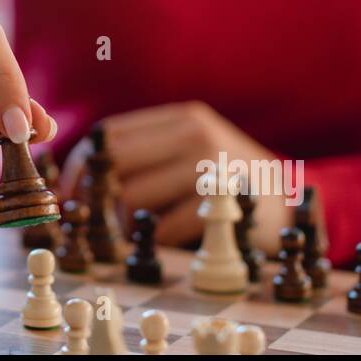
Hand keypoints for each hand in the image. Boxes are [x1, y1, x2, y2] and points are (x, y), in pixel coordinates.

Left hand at [59, 102, 291, 253]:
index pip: (111, 133)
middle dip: (93, 193)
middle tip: (86, 217)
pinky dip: (151, 239)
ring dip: (121, 222)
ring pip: (134, 196)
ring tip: (128, 230)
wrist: (292, 201)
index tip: (67, 190)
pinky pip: (163, 227)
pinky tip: (157, 241)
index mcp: (182, 119)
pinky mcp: (220, 207)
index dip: (82, 164)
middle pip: (116, 163)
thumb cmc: (227, 177)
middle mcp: (195, 136)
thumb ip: (148, 151)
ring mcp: (210, 170)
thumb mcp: (192, 148)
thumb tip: (82, 174)